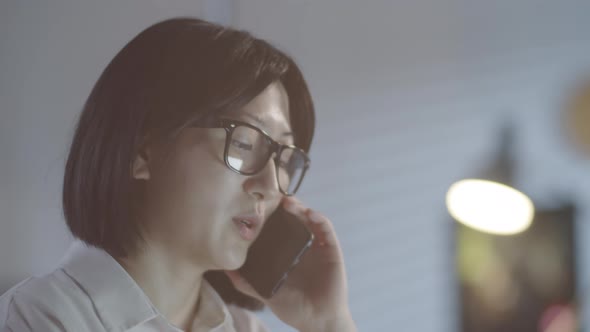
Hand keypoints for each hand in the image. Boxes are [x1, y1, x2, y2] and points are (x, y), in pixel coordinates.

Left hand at [225, 197, 356, 331]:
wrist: (316, 321)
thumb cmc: (293, 308)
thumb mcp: (265, 292)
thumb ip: (246, 282)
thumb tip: (224, 269)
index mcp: (288, 252)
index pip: (280, 226)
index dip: (272, 214)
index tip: (259, 204)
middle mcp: (303, 245)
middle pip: (295, 218)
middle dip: (285, 206)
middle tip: (272, 197)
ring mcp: (318, 246)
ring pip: (310, 219)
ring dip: (301, 208)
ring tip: (288, 203)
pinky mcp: (331, 249)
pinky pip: (326, 229)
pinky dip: (319, 218)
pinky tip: (309, 214)